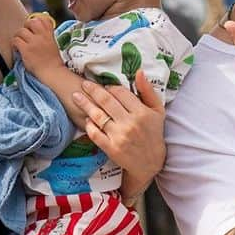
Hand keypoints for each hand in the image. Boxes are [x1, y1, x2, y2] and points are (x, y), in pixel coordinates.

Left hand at [13, 13, 62, 81]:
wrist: (51, 72)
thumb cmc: (52, 59)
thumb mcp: (53, 43)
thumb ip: (47, 32)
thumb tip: (44, 17)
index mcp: (49, 34)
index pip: (43, 19)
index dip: (36, 21)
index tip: (33, 28)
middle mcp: (42, 36)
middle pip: (31, 22)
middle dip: (26, 26)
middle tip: (25, 34)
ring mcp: (34, 43)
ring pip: (21, 31)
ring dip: (19, 36)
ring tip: (20, 43)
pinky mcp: (26, 50)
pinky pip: (15, 40)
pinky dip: (14, 44)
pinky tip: (17, 49)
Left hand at [73, 71, 164, 199]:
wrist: (150, 163)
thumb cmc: (154, 134)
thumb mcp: (158, 111)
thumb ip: (148, 90)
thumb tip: (139, 71)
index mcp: (142, 112)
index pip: (121, 93)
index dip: (111, 87)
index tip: (105, 86)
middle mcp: (130, 123)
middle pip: (106, 101)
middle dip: (92, 90)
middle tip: (84, 84)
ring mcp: (119, 136)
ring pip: (98, 116)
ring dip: (85, 104)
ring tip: (76, 96)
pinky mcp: (111, 148)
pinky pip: (95, 133)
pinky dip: (89, 125)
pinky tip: (86, 119)